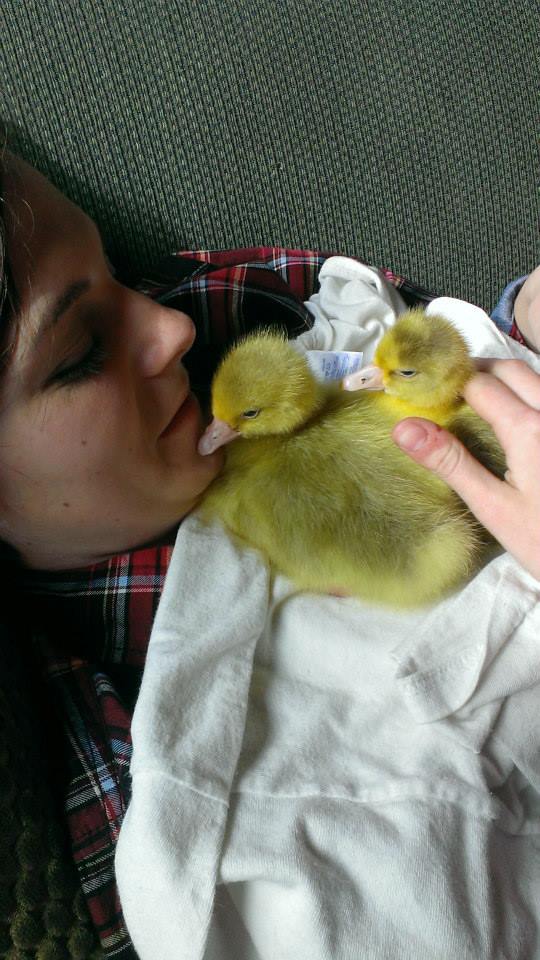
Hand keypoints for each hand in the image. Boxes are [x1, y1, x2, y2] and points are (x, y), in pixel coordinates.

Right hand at [392, 359, 539, 580]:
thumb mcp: (494, 508)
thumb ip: (451, 462)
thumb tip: (404, 427)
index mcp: (529, 429)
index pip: (479, 384)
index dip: (446, 381)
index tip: (421, 389)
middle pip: (510, 369)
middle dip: (476, 371)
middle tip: (445, 390)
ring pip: (536, 379)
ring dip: (504, 380)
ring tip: (475, 401)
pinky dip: (526, 396)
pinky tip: (514, 420)